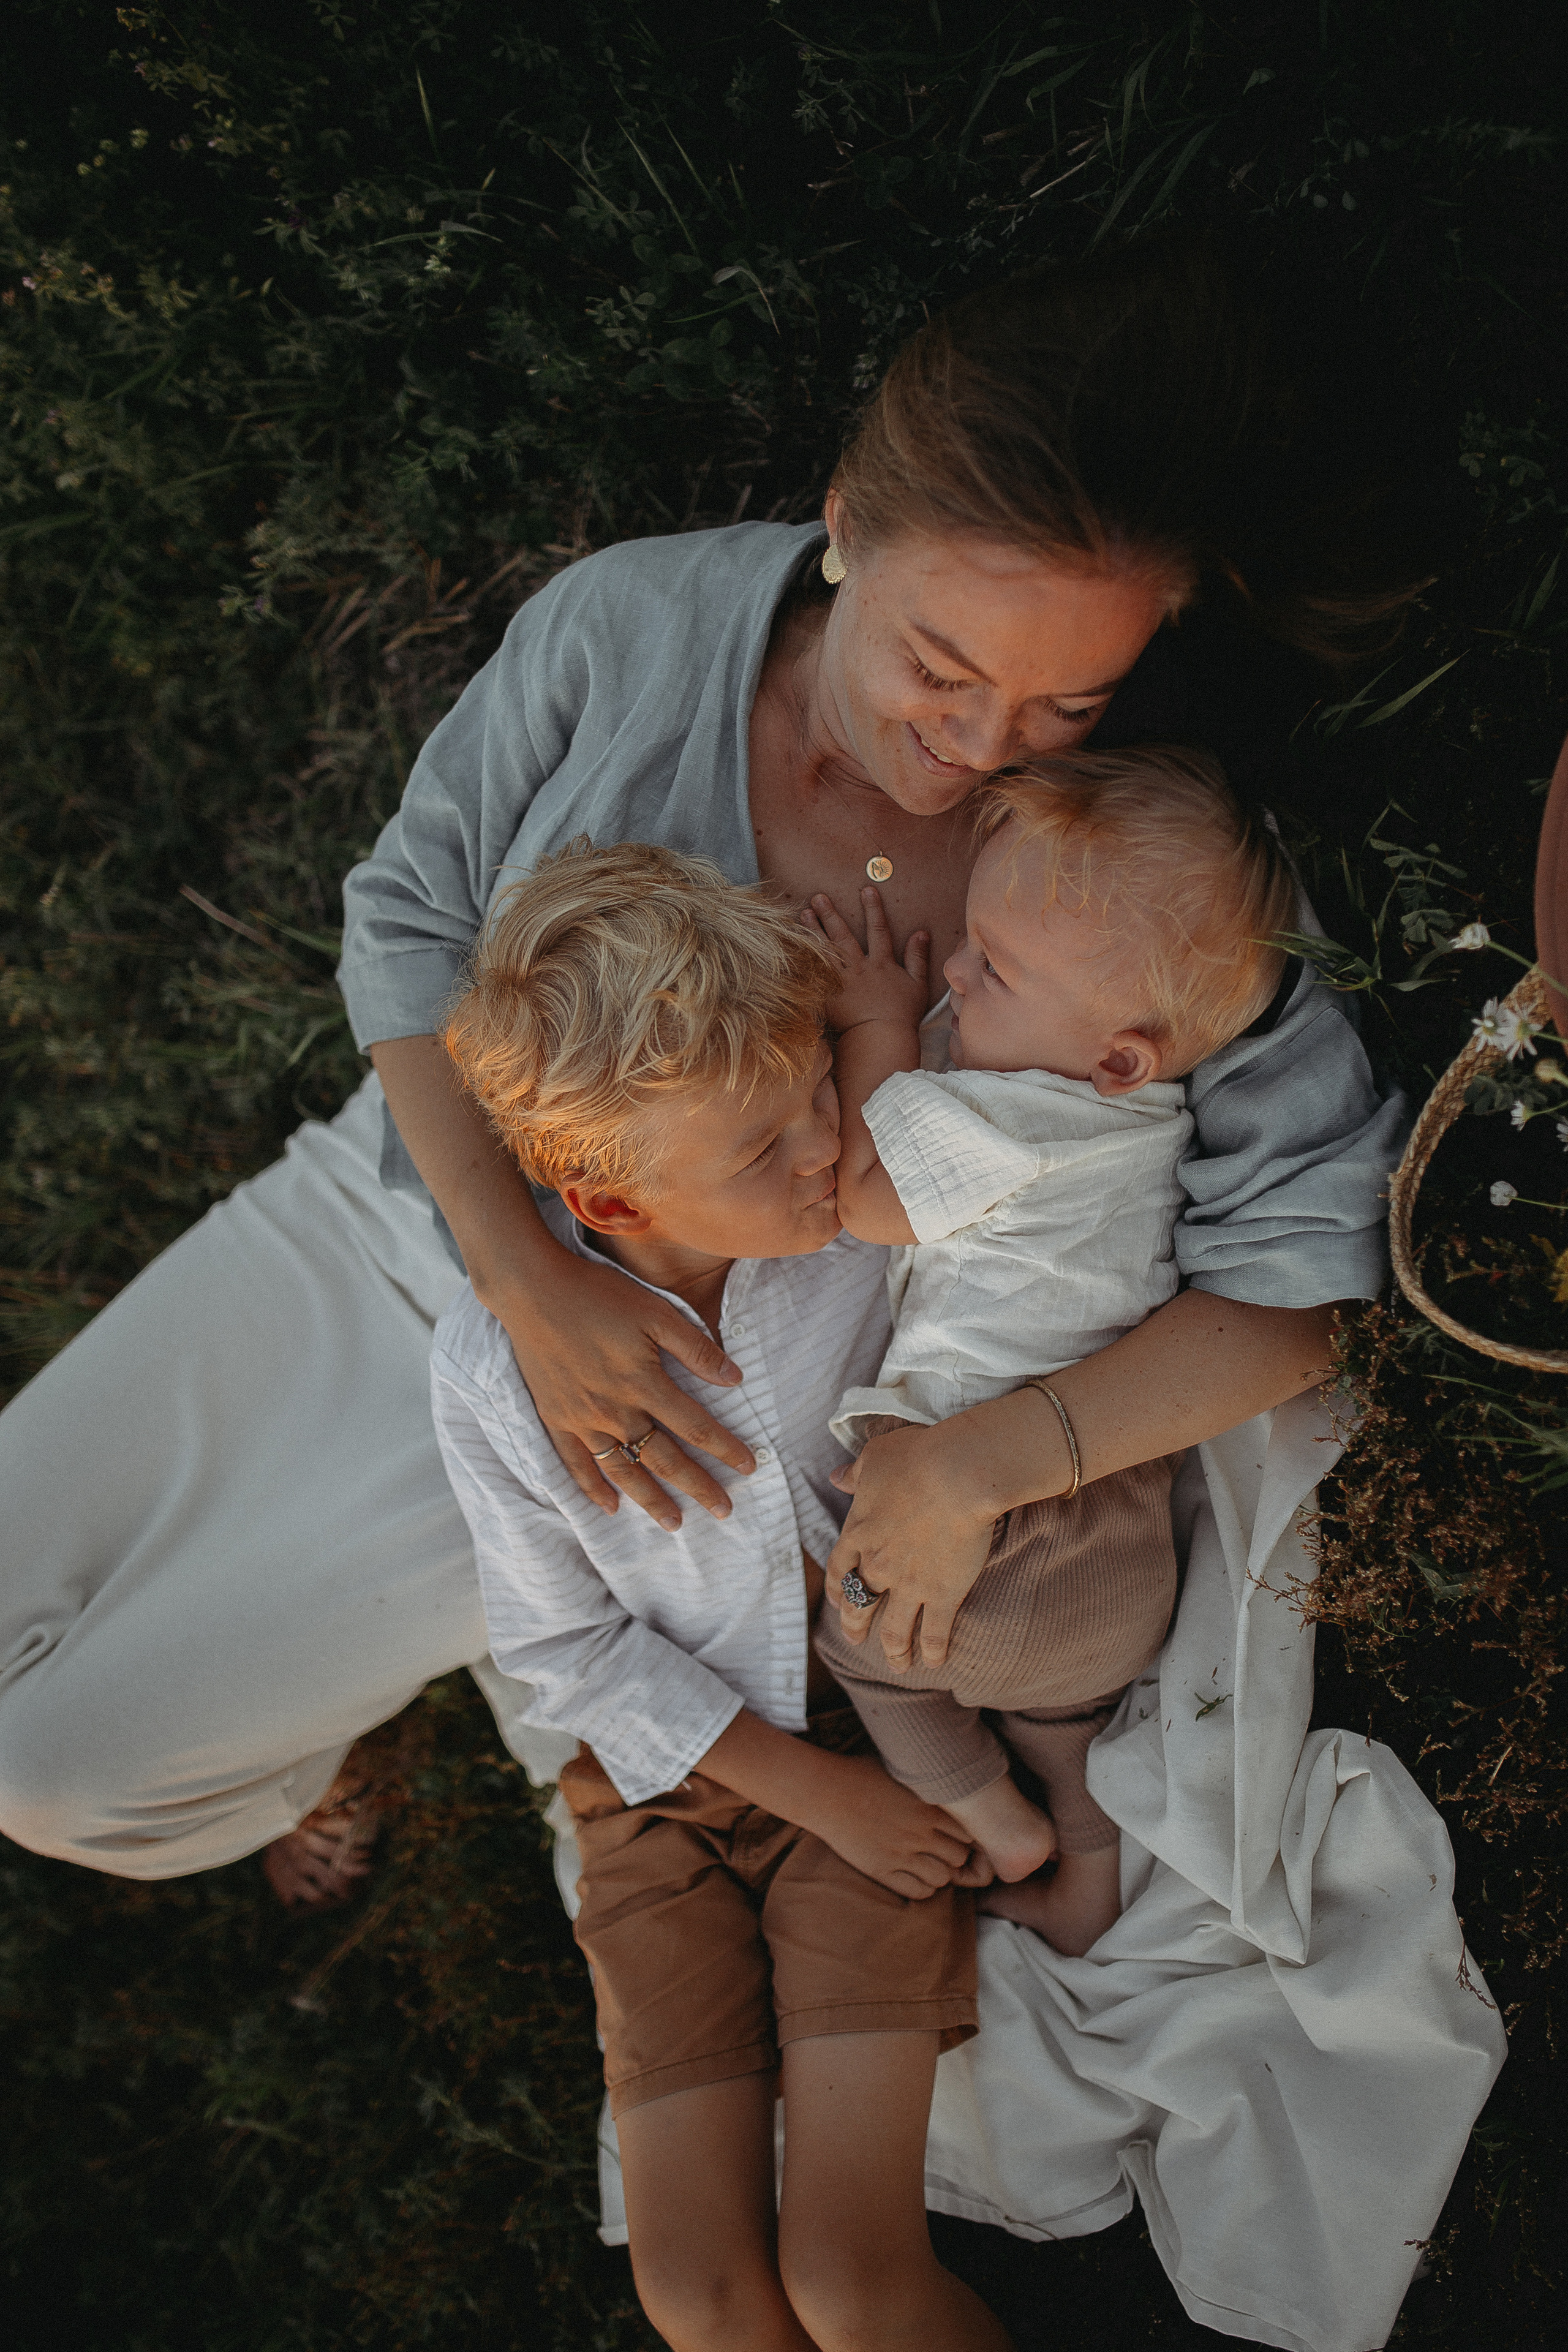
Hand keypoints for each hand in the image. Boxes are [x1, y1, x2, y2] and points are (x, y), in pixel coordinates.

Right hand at [488, 1241, 754, 1530]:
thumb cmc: (598, 1294)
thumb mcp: (656, 1311)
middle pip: (664, 1459)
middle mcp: (614, 1410)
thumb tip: (735, 1379)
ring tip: (675, 1525)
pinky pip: (576, 1464)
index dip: (725, 1448)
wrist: (532, 1290)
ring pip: (623, 1471)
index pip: (696, 1427)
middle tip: (724, 1511)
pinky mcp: (555, 1419)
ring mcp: (582, 1419)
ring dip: (651, 1500)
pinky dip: (593, 1489)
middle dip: (698, 1487)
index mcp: (644, 1383)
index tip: (750, 1466)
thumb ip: (695, 1348)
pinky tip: (610, 1508)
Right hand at [801, 1752, 993, 1897]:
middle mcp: (920, 1832)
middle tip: (939, 1851)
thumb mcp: (900, 1771)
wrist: (825, 1791)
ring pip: (942, 1878)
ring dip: (939, 1874)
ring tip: (926, 1865)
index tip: (950, 1834)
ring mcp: (902, 1853)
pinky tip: (913, 1876)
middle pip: (958, 1857)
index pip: (967, 1832)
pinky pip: (918, 1892)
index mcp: (928, 1807)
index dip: (961, 1836)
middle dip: (952, 1856)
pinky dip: (922, 1888)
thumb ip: (924, 1783)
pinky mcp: (883, 1870)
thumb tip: (942, 1779)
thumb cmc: (859, 1773)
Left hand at [803, 887, 928, 1036]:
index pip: (878, 929)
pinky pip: (813, 974)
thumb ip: (918, 957)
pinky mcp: (827, 996)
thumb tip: (921, 933)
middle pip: (843, 935)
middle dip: (831, 914)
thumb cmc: (902, 1015)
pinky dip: (804, 959)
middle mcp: (859, 968)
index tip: (866, 889)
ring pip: (825, 951)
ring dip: (813, 931)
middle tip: (819, 897)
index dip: (873, 909)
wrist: (881, 1038)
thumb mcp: (918, 984)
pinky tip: (795, 947)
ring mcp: (841, 982)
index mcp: (881, 963)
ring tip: (803, 913)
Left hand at [827, 1418, 1000, 1669]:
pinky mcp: (941, 1595)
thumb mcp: (876, 1456)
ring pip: (892, 1630)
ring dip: (893, 1651)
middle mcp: (877, 1564)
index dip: (835, 1587)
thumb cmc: (918, 1456)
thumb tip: (835, 1477)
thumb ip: (855, 1473)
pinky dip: (932, 1651)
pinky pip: (932, 1633)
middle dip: (855, 1626)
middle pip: (858, 1604)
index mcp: (858, 1531)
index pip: (837, 1568)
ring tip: (898, 1667)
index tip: (835, 1600)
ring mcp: (908, 1584)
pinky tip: (934, 1662)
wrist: (958, 1474)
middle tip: (856, 1640)